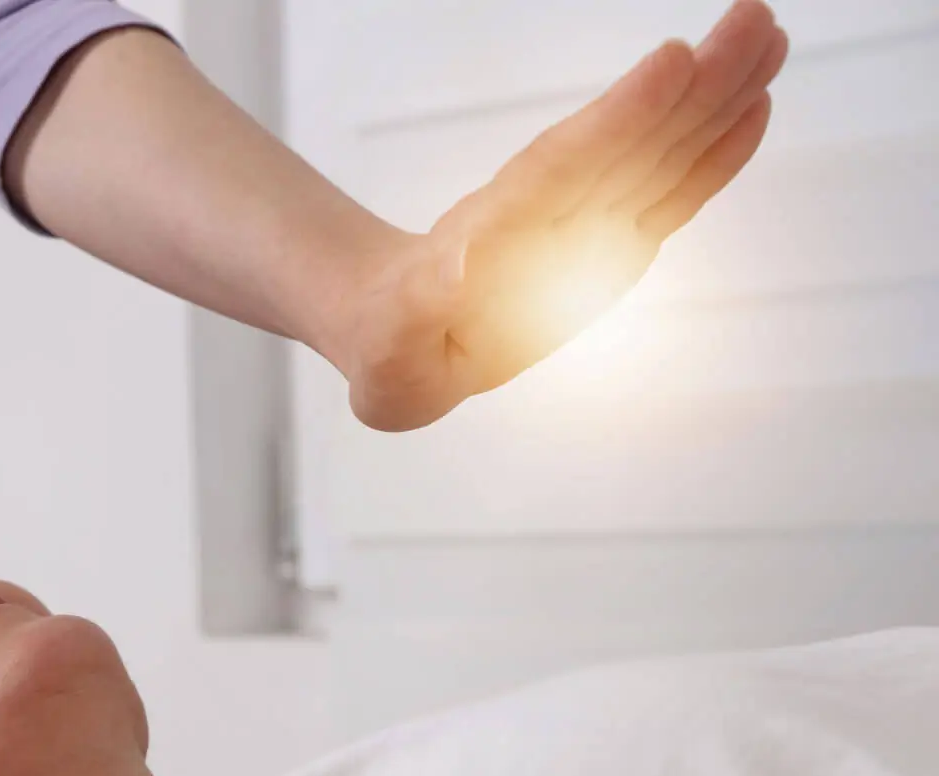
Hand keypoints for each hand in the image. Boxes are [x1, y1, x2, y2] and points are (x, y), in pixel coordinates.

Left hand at [344, 0, 788, 430]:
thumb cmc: (396, 347)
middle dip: (693, 85)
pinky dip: (713, 155)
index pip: (564, 166)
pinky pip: (671, 192)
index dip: (618, 117)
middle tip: (752, 19)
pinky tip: (754, 109)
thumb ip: (422, 321)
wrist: (398, 334)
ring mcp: (587, 221)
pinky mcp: (614, 240)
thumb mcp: (394, 354)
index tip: (671, 59)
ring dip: (716, 98)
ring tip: (767, 39)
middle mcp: (551, 215)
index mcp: (497, 235)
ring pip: (660, 151)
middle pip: (628, 140)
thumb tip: (453, 272)